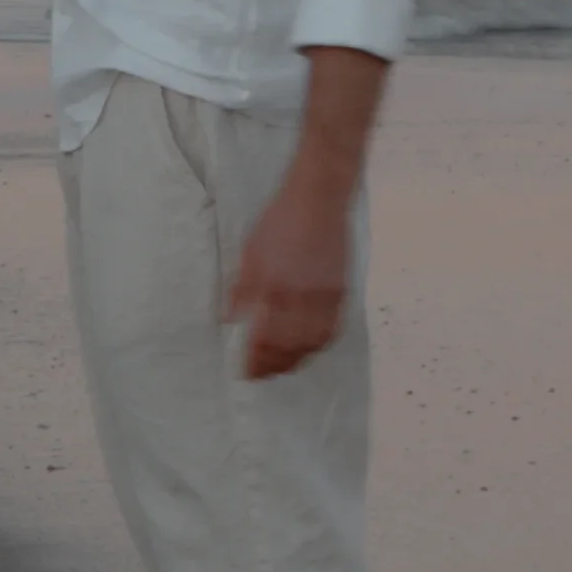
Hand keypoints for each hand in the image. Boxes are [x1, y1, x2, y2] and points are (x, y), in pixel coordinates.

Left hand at [227, 169, 352, 379]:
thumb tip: (229, 320)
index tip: (244, 372)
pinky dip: (319, 345)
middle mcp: (301, 298)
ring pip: (313, 343)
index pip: (264, 338)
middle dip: (275, 366)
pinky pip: (332, 329)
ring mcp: (324, 297)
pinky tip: (309, 347)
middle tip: (262, 375)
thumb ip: (240, 288)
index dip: (255, 360)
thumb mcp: (250, 250)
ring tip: (283, 366)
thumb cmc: (278, 219)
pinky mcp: (341, 291)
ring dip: (297, 360)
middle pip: (289, 347)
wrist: (318, 196)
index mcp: (274, 287)